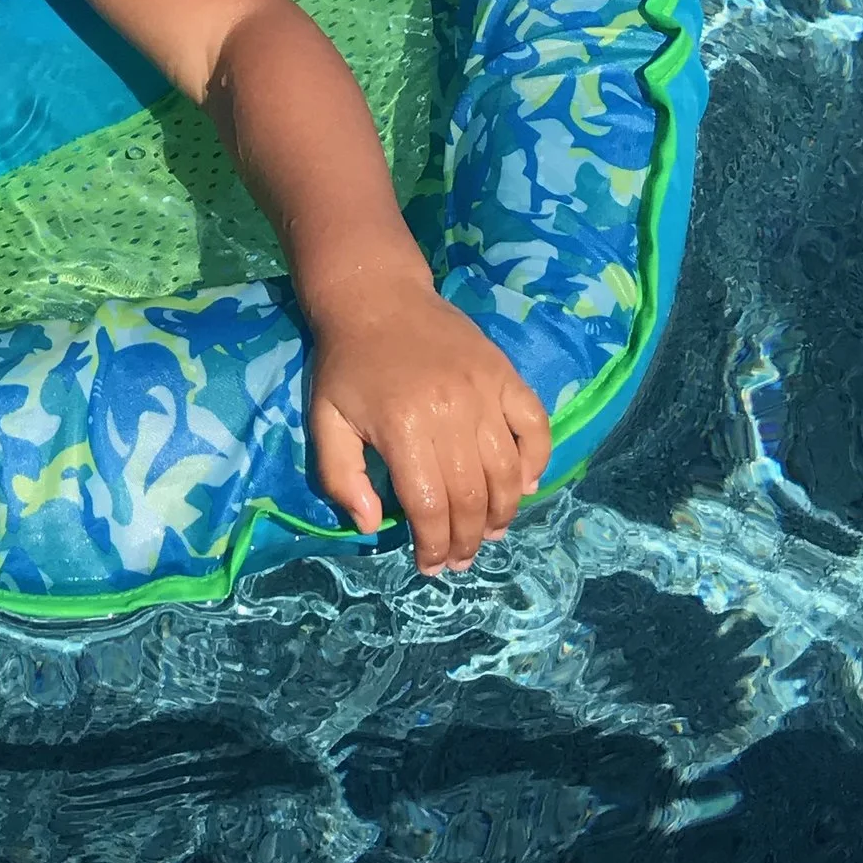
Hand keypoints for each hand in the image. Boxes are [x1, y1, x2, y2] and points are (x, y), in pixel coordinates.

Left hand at [307, 290, 551, 571]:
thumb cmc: (347, 363)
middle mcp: (450, 412)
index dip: (433, 545)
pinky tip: (524, 487)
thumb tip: (371, 526)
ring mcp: (484, 392)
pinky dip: (537, 462)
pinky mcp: (505, 374)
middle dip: (468, 540)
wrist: (376, 296)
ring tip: (490, 534)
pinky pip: (535, 426)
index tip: (431, 566)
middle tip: (462, 559)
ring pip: (507, 472)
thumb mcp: (325, 419)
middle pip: (471, 496)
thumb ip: (340, 477)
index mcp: (403, 427)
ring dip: (503, 513)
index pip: (429, 505)